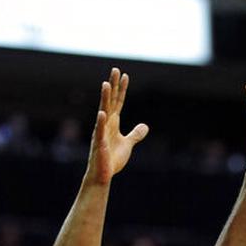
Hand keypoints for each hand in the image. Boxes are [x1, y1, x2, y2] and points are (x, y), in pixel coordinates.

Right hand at [84, 68, 149, 184]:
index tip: (124, 75)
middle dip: (113, 86)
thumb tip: (145, 126)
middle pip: (110, 101)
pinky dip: (101, 122)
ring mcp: (101, 133)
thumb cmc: (112, 159)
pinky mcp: (100, 144)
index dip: (121, 89)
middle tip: (115, 70)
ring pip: (103, 112)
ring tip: (106, 84)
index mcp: (113, 123)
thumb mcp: (128, 144)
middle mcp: (106, 124)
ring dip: (105, 98)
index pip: (118, 102)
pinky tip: (102, 113)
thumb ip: (135, 134)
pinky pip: (100, 132)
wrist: (103, 175)